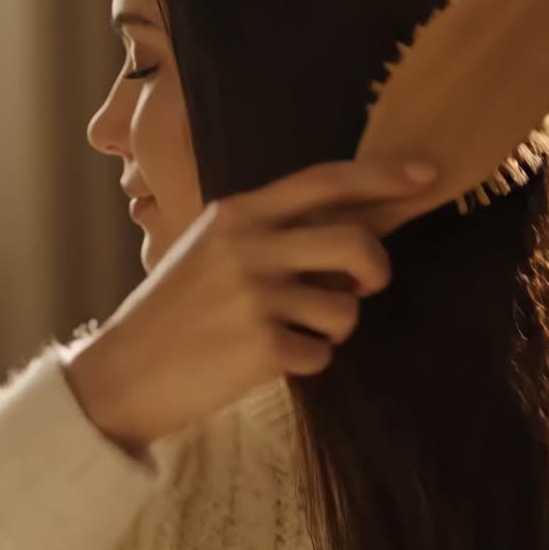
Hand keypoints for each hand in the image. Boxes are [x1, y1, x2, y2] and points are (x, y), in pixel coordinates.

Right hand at [62, 159, 437, 448]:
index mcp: (237, 213)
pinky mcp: (261, 347)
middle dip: (376, 270)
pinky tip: (267, 360)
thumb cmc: (175, 312)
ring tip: (292, 331)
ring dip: (335, 328)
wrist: (122, 374)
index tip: (426, 175)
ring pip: (347, 310)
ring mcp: (254, 296)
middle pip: (357, 243)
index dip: (383, 176)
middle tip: (363, 287)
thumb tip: (356, 235)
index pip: (325, 181)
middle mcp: (248, 246)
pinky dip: (307, 362)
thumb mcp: (211, 251)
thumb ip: (271, 234)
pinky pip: (323, 354)